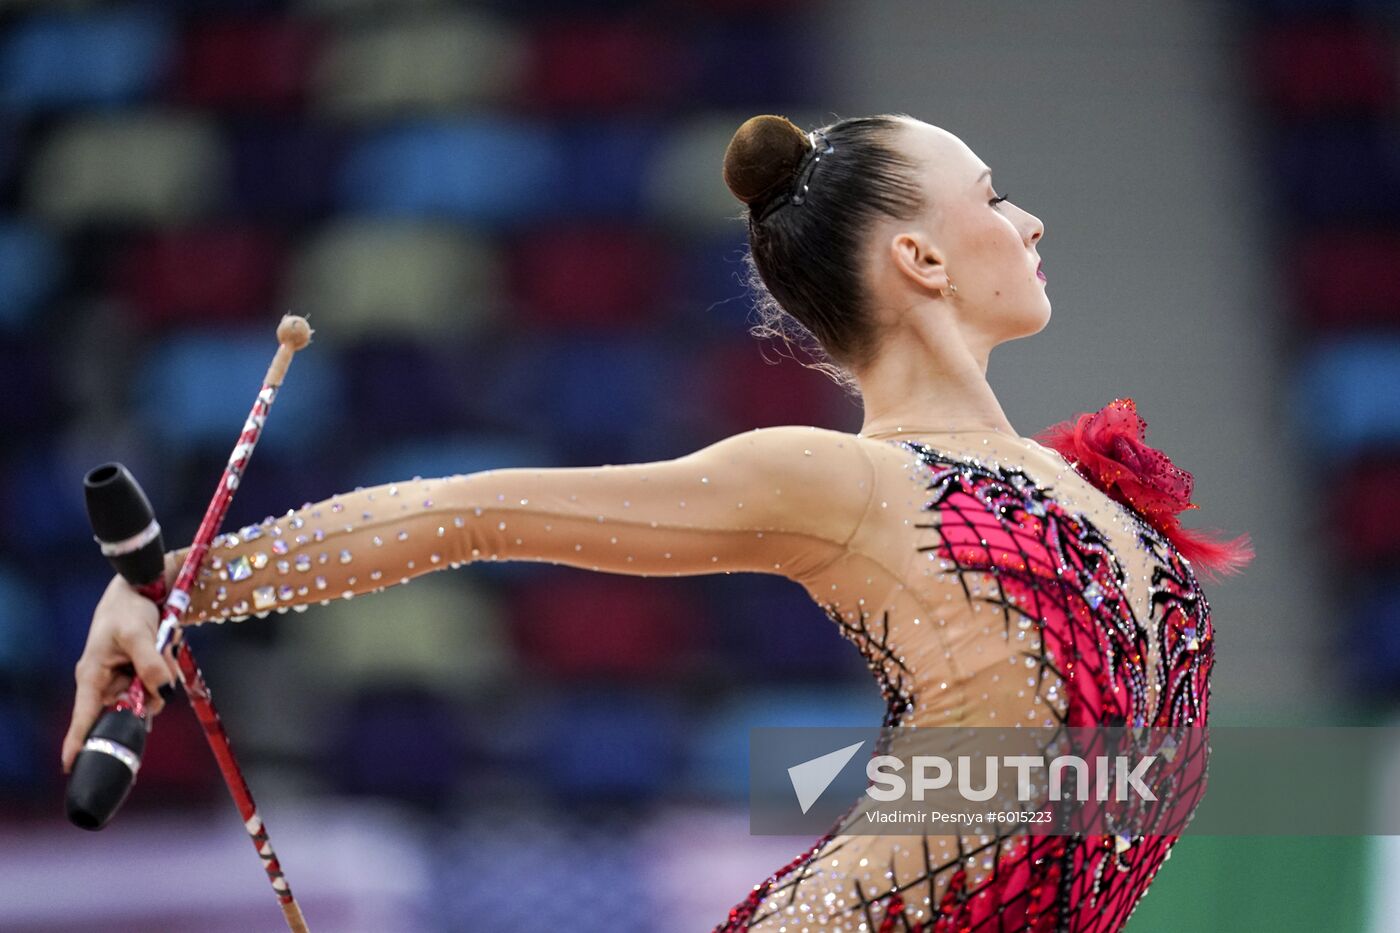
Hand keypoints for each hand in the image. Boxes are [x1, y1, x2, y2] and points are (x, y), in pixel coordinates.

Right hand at [62, 573, 179, 772]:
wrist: (142, 590)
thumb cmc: (129, 609)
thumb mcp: (139, 634)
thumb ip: (151, 663)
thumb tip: (164, 691)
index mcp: (93, 676)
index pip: (84, 716)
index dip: (78, 742)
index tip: (70, 766)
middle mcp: (105, 683)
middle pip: (127, 711)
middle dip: (147, 697)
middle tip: (156, 669)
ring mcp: (123, 680)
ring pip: (148, 697)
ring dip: (161, 680)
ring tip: (160, 649)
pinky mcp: (139, 674)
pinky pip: (157, 685)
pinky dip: (166, 673)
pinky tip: (165, 651)